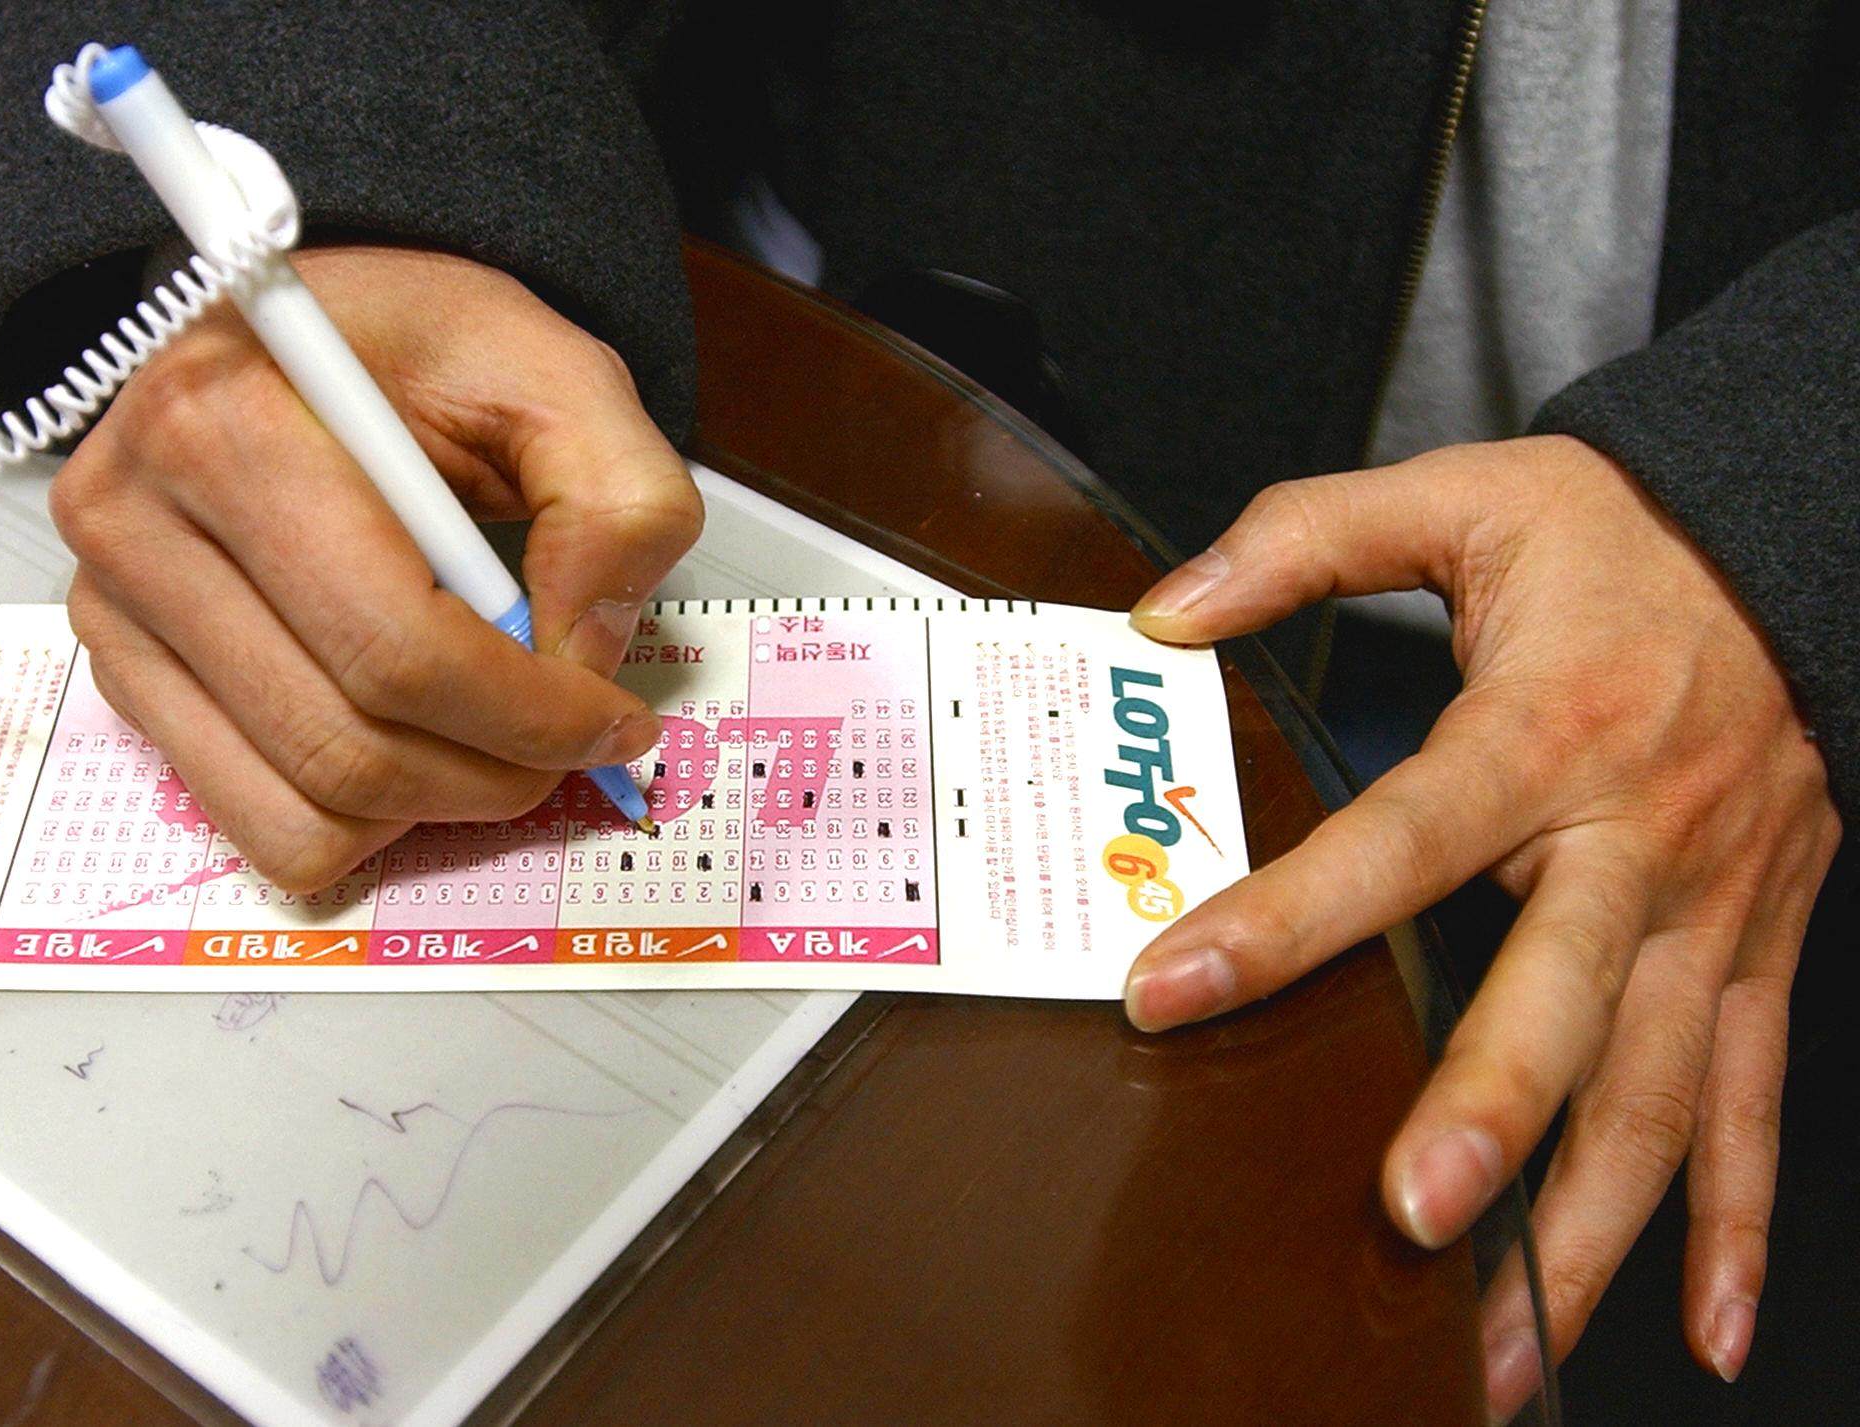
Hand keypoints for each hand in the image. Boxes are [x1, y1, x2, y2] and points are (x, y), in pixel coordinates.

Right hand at [52, 245, 700, 888]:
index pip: (395, 648)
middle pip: (346, 744)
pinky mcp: (120, 670)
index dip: (530, 716)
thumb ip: (617, 499)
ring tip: (495, 741)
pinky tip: (412, 744)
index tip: (611, 721)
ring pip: (300, 809)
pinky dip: (358, 821)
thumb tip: (586, 654)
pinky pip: (254, 820)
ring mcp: (111, 607)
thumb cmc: (418, 346)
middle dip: (493, 774)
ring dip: (431, 808)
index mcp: (227, 425)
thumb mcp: (555, 374)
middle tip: (569, 744)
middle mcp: (135, 520)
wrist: (307, 333)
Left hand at [1124, 436, 1841, 1411]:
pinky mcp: (1757, 949)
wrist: (1800, 541)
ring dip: (1588, 1231)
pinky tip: (1708, 1327)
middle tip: (1407, 1220)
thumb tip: (1164, 607)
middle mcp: (1634, 838)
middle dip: (1488, 1115)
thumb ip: (1303, 540)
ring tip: (1507, 1346)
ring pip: (1658, 1093)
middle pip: (1561, 997)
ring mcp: (1708, 910)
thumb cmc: (1624, 535)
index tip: (1171, 988)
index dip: (1284, 919)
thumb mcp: (1461, 495)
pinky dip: (1736, 1222)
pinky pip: (1750, 1101)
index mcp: (1544, 729)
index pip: (1398, 839)